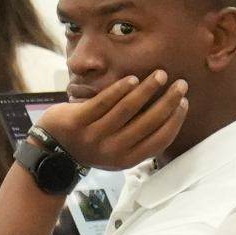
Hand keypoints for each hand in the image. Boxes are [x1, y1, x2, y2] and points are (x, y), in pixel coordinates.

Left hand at [36, 69, 186, 172]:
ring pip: (127, 109)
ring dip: (147, 89)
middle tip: (180, 84)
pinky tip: (133, 78)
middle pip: (148, 122)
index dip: (175, 120)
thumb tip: (168, 115)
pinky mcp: (78, 121)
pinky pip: (104, 101)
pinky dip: (121, 88)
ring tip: (160, 75)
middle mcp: (113, 150)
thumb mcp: (117, 152)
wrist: (52, 151)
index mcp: (127, 159)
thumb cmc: (91, 146)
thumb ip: (138, 139)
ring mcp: (94, 135)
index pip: (160, 140)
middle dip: (167, 101)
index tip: (183, 102)